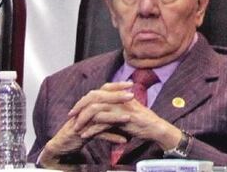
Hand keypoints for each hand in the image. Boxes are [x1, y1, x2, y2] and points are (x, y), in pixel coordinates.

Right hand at [38, 82, 135, 165]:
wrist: (63, 144)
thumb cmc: (81, 130)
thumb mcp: (95, 118)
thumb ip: (107, 111)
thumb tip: (124, 106)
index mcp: (89, 103)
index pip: (103, 89)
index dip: (116, 85)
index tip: (131, 83)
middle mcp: (85, 109)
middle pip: (101, 98)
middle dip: (117, 96)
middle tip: (132, 95)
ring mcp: (83, 120)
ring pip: (99, 115)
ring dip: (115, 116)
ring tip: (129, 117)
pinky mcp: (81, 133)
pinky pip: (97, 134)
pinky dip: (111, 137)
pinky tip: (123, 140)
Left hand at [67, 81, 182, 150]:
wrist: (155, 128)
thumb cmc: (140, 121)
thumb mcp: (125, 110)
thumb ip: (113, 107)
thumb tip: (98, 110)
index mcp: (120, 94)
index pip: (98, 91)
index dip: (84, 99)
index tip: (75, 108)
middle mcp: (120, 97)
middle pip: (94, 96)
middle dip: (80, 106)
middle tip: (71, 116)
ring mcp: (122, 107)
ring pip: (96, 108)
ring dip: (83, 119)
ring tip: (77, 128)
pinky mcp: (124, 118)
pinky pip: (103, 122)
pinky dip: (92, 129)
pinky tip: (85, 135)